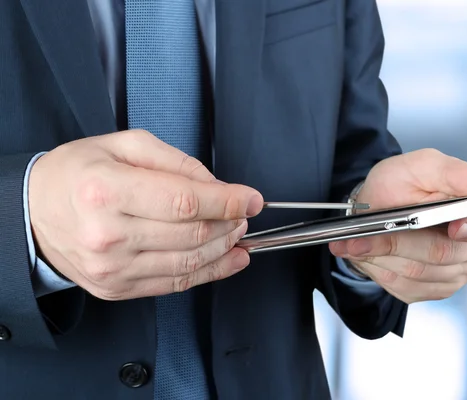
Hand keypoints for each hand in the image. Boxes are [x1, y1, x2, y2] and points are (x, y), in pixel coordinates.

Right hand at [29, 130, 262, 300]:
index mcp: (106, 191)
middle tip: (242, 211)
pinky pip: (175, 284)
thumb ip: (175, 161)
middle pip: (192, 234)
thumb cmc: (77, 175)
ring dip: (224, 247)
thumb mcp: (123, 145)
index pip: (185, 202)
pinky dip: (210, 272)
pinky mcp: (117, 289)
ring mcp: (113, 268)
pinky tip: (230, 259)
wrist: (33, 214)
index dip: (228, 201)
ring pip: (189, 263)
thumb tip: (216, 184)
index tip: (251, 199)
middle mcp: (108, 235)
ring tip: (237, 231)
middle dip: (230, 222)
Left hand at [329, 148, 466, 303]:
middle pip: (446, 253)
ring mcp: (456, 272)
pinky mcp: (432, 289)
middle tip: (368, 235)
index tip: (454, 226)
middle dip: (403, 242)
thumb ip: (452, 172)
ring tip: (356, 241)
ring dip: (384, 255)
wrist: (375, 209)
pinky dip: (380, 268)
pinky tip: (367, 253)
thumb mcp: (419, 166)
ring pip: (419, 272)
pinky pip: (405, 286)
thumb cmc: (401, 184)